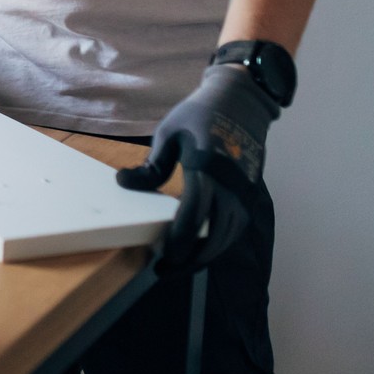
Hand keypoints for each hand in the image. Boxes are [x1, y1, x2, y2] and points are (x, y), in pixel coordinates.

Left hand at [117, 63, 281, 271]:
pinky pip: (234, 228)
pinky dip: (218, 243)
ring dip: (204, 256)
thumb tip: (123, 184)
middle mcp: (231, 185)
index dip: (177, 241)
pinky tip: (199, 250)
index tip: (159, 257)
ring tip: (178, 265)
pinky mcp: (249, 194)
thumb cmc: (199, 114)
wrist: (240, 103)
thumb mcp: (168, 133)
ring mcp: (244, 192)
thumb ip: (151, 166)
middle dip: (189, 259)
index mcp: (208, 167)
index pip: (193, 215)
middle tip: (163, 270)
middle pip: (213, 235)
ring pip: (227, 237)